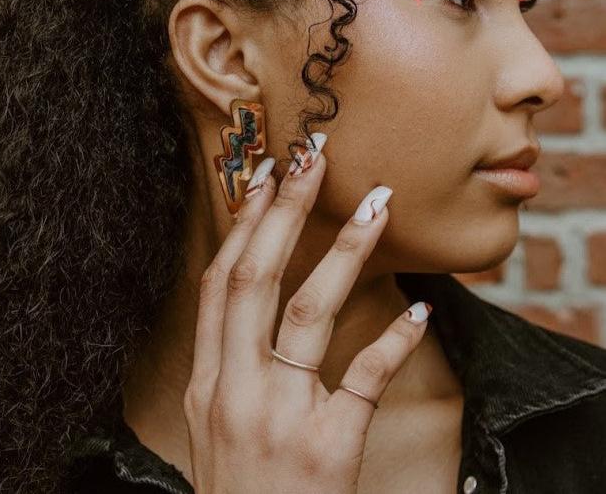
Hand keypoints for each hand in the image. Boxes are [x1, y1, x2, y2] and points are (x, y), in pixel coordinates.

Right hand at [183, 137, 430, 492]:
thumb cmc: (237, 488)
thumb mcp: (212, 421)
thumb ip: (227, 362)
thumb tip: (251, 297)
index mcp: (204, 382)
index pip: (219, 284)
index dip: (241, 226)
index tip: (264, 178)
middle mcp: (233, 390)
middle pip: (255, 279)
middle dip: (283, 213)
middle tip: (312, 162)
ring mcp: (278, 417)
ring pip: (308, 313)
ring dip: (343, 253)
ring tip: (375, 208)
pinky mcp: (326, 448)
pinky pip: (363, 380)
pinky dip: (392, 343)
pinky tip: (417, 313)